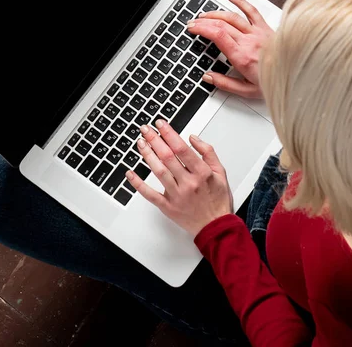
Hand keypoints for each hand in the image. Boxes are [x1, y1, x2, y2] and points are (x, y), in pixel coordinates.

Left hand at [126, 120, 231, 236]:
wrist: (216, 227)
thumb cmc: (218, 200)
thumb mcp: (221, 173)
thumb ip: (208, 152)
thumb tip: (193, 137)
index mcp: (202, 173)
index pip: (182, 149)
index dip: (169, 134)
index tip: (161, 124)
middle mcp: (189, 183)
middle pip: (168, 157)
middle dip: (155, 140)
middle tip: (145, 129)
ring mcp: (177, 195)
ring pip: (159, 172)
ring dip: (147, 155)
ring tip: (140, 143)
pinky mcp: (168, 207)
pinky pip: (150, 194)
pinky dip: (138, 184)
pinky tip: (130, 173)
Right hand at [186, 0, 273, 98]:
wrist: (298, 76)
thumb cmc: (276, 83)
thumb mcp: (247, 91)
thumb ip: (225, 84)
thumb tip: (208, 77)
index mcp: (243, 57)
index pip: (218, 36)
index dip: (202, 29)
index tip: (192, 28)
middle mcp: (250, 42)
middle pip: (221, 25)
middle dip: (203, 22)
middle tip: (192, 23)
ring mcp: (258, 33)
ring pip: (232, 16)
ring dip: (215, 13)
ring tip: (204, 15)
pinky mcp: (266, 28)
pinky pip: (251, 10)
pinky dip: (239, 1)